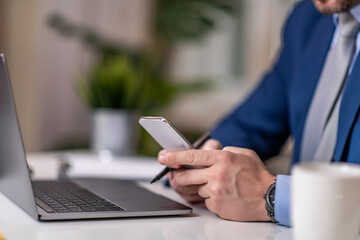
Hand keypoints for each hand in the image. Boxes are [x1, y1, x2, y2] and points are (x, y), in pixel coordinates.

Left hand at [158, 146, 275, 221]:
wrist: (270, 197)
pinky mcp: (217, 205)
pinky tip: (224, 195)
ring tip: (216, 187)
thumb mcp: (243, 153)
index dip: (173, 156)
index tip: (162, 156)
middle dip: (176, 177)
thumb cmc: (257, 175)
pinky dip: (210, 198)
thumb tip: (209, 153)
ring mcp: (216, 191)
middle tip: (174, 176)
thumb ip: (224, 150)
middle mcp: (216, 174)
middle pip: (184, 177)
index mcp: (222, 158)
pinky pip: (205, 201)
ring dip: (200, 188)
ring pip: (195, 189)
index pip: (190, 156)